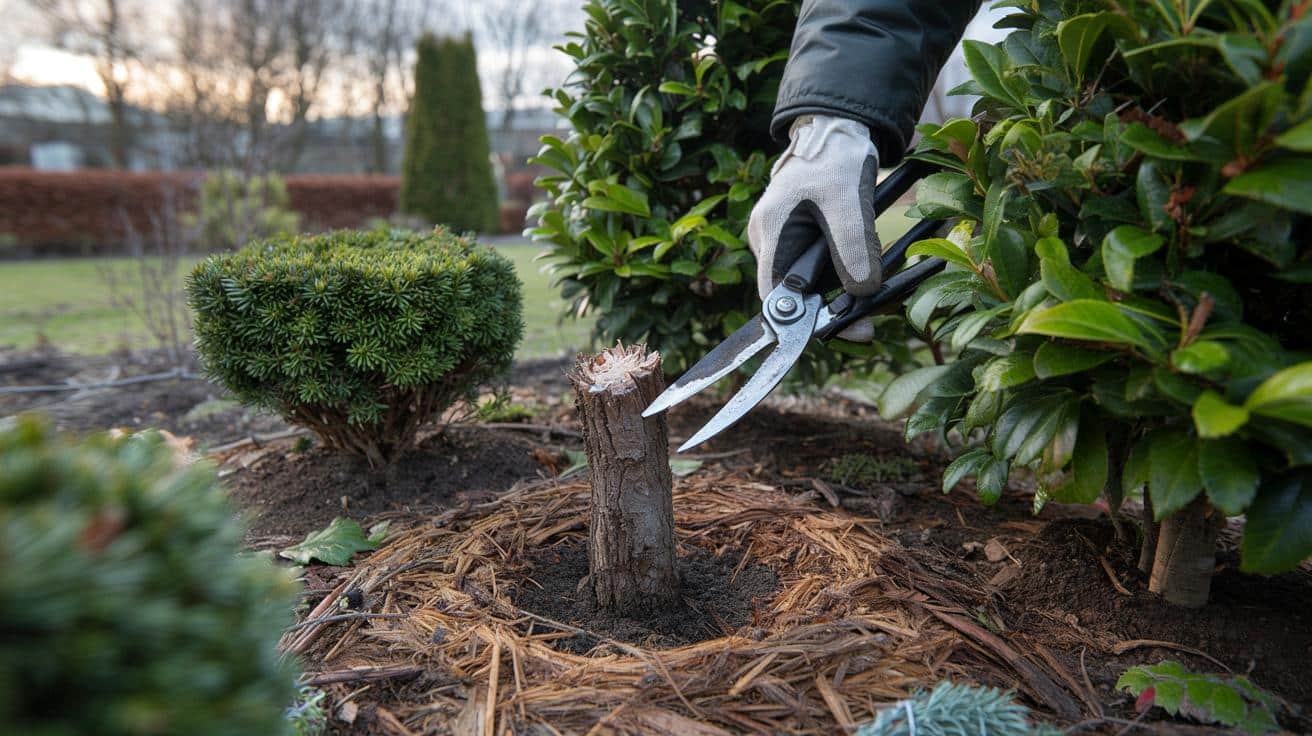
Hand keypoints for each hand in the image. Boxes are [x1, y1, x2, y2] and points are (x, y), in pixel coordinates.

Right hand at [748, 115, 880, 340]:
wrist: (834, 129)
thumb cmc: (835, 158)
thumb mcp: (849, 200)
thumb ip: (854, 246)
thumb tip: (864, 292)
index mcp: (770, 231)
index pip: (775, 294)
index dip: (803, 321)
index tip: (838, 332)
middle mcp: (768, 240)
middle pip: (794, 292)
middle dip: (829, 307)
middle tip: (867, 322)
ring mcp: (780, 239)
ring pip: (807, 282)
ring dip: (838, 291)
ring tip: (872, 293)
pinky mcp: (796, 237)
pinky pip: (816, 267)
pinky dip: (841, 275)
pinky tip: (865, 273)